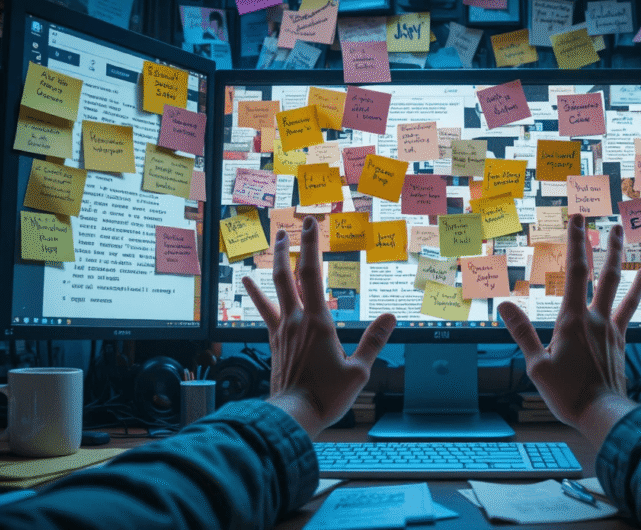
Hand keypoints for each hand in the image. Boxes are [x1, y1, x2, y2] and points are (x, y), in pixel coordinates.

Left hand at [243, 216, 395, 437]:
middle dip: (288, 248)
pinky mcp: (275, 344)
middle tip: (290, 227)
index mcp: (318, 322)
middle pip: (287, 275)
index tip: (310, 224)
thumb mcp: (359, 371)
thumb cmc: (326, 396)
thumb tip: (391, 317)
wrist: (292, 416)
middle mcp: (295, 321)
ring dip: (273, 265)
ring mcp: (282, 332)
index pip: (312, 274)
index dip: (311, 246)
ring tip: (271, 246)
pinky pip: (265, 313)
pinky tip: (249, 287)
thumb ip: (374, 342)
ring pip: (272, 290)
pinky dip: (257, 296)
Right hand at [498, 215, 640, 447]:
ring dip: (621, 261)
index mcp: (573, 321)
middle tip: (610, 223)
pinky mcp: (620, 341)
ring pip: (619, 287)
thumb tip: (506, 305)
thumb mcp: (536, 365)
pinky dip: (636, 291)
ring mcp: (611, 329)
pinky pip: (629, 309)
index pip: (576, 272)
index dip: (577, 243)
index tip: (578, 220)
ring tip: (624, 240)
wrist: (603, 413)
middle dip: (605, 245)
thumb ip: (522, 332)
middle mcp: (596, 319)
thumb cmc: (568, 393)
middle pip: (604, 274)